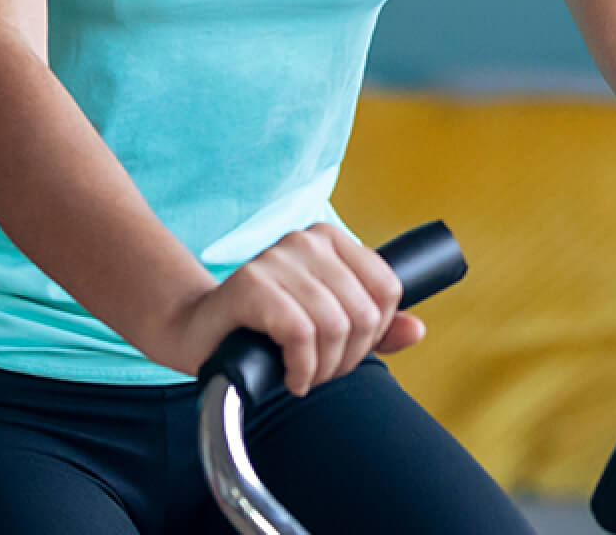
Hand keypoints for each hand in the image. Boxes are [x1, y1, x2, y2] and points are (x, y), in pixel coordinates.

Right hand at [154, 223, 427, 396]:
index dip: (375, 333)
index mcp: (331, 239)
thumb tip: (417, 329)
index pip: (387, 288)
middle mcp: (306, 240)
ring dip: (322, 368)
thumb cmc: (264, 328)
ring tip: (304, 375)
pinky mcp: (251, 284)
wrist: (198, 332)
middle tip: (320, 371)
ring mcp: (276, 258)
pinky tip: (290, 377)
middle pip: (362, 312)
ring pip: (334, 325)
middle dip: (347, 358)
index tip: (347, 351)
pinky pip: (300, 333)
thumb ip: (375, 328)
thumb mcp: (328, 326)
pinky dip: (301, 367)